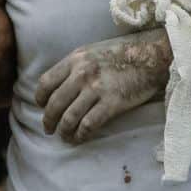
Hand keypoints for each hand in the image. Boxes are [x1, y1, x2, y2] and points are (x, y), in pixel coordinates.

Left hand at [35, 29, 170, 143]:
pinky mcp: (112, 103)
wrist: (150, 55)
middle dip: (48, 120)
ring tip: (63, 136)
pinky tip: (80, 138)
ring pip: (69, 117)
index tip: (41, 106)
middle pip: (54, 103)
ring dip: (63, 131)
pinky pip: (89, 124)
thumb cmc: (121, 52)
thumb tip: (59, 85)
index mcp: (74, 59)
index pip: (46, 82)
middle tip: (48, 128)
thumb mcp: (91, 52)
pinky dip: (80, 135)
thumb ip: (74, 66)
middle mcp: (81, 73)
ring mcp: (96, 89)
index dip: (40, 98)